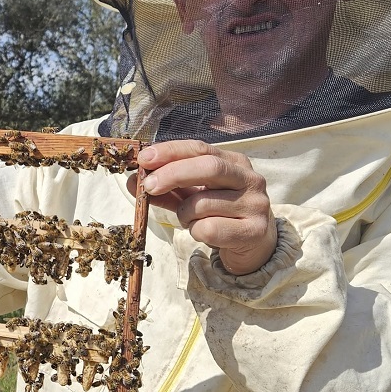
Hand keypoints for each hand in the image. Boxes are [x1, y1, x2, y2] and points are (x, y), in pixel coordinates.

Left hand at [130, 139, 276, 274]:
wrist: (252, 244)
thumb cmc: (218, 213)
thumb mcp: (191, 195)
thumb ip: (165, 187)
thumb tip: (134, 181)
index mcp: (234, 161)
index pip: (200, 148)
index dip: (170, 151)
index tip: (144, 159)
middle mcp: (250, 178)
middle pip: (209, 167)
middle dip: (172, 174)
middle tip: (149, 186)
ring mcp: (255, 204)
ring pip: (203, 203)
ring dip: (183, 213)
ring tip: (188, 218)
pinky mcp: (253, 230)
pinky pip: (210, 229)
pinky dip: (196, 231)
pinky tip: (203, 232)